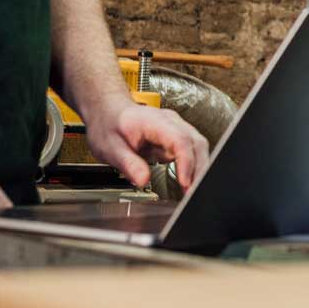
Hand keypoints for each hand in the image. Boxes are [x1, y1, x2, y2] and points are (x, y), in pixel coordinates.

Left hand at [82, 100, 210, 191]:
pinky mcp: (177, 138)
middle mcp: (170, 122)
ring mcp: (176, 129)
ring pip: (199, 147)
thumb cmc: (109, 125)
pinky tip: (188, 184)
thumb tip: (143, 180)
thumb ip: (128, 163)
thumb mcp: (110, 148)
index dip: (186, 162)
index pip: (179, 140)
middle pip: (196, 143)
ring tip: (191, 193)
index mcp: (153, 121)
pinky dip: (194, 168)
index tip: (185, 183)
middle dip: (199, 170)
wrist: (109, 113)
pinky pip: (193, 152)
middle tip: (191, 195)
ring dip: (199, 170)